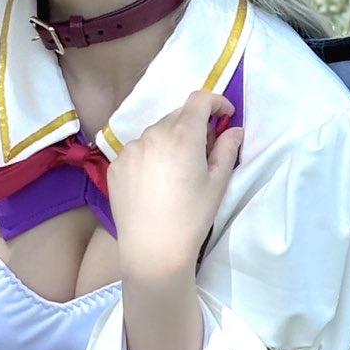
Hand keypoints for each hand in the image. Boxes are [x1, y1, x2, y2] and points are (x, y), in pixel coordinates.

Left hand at [107, 89, 243, 278]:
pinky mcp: (116, 165)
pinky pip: (138, 151)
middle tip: (205, 152)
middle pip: (178, 116)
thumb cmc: (192, 217)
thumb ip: (227, 150)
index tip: (225, 115)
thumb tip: (233, 130)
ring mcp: (130, 149)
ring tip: (177, 173)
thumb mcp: (218, 184)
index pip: (199, 99)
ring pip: (156, 133)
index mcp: (182, 134)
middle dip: (194, 126)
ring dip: (171, 142)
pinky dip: (150, 157)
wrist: (153, 250)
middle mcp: (153, 133)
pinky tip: (155, 184)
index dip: (215, 102)